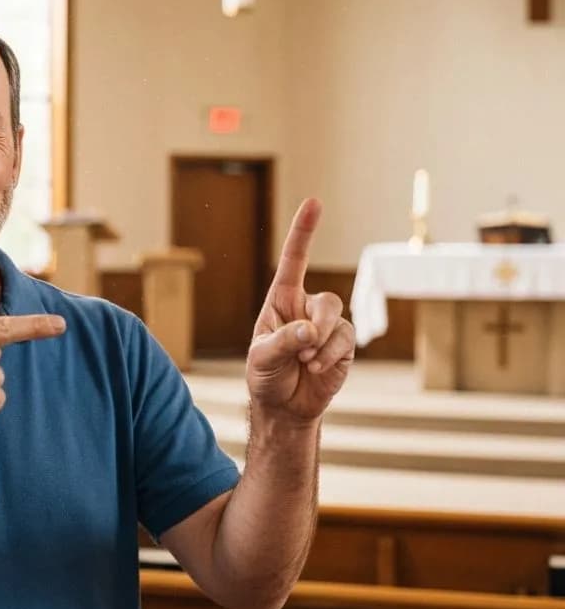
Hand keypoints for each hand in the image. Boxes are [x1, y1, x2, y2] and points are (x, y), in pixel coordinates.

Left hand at [246, 199, 354, 422]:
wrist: (282, 405)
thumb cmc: (266, 375)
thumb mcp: (262, 358)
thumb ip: (283, 342)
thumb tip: (310, 331)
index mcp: (282, 300)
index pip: (294, 261)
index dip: (304, 232)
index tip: (314, 202)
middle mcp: (307, 308)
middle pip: (326, 301)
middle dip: (318, 325)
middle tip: (302, 348)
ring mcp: (329, 327)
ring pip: (338, 320)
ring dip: (321, 344)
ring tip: (303, 362)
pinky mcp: (344, 346)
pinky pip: (345, 342)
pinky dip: (329, 356)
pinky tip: (315, 367)